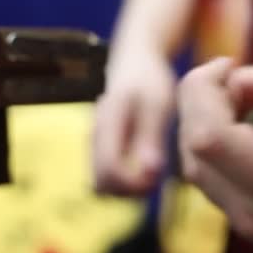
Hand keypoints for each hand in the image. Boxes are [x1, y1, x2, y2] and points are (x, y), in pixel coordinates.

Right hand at [93, 49, 173, 195]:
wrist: (135, 61)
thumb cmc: (150, 81)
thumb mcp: (157, 105)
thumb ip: (151, 138)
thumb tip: (151, 173)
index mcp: (108, 125)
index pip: (109, 171)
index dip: (132, 186)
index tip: (156, 180)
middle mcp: (95, 136)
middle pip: (101, 185)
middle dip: (129, 192)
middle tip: (157, 182)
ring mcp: (95, 142)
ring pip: (102, 183)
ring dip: (127, 188)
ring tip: (154, 176)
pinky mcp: (101, 146)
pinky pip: (106, 174)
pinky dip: (125, 179)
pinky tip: (147, 167)